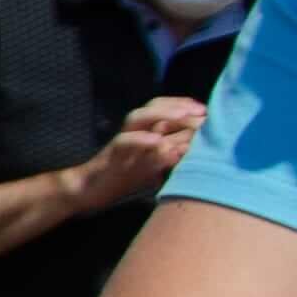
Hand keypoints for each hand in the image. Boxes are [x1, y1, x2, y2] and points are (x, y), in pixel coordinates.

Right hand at [74, 93, 205, 212]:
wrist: (90, 191)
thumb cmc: (125, 178)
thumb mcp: (155, 166)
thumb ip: (173, 154)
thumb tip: (200, 145)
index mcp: (144, 132)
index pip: (164, 109)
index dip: (184, 105)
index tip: (206, 109)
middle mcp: (133, 132)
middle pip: (153, 108)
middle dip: (178, 106)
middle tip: (201, 110)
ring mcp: (122, 141)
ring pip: (138, 118)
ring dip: (162, 114)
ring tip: (183, 115)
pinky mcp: (110, 154)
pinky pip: (124, 141)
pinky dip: (141, 139)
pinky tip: (158, 142)